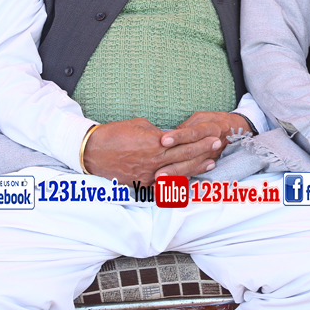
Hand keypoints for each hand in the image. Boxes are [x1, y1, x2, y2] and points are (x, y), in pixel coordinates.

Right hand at [83, 118, 225, 184]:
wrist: (92, 152)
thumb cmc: (114, 134)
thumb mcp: (139, 125)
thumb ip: (158, 132)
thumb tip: (169, 136)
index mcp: (155, 143)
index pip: (184, 141)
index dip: (200, 140)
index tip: (213, 136)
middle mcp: (155, 161)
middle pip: (185, 157)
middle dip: (204, 151)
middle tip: (218, 146)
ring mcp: (149, 175)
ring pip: (178, 173)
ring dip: (196, 168)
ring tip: (210, 164)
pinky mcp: (142, 184)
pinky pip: (164, 184)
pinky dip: (178, 181)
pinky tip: (189, 179)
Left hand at [159, 112, 251, 173]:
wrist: (235, 130)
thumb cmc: (214, 121)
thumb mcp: (201, 117)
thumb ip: (186, 126)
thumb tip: (169, 135)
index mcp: (210, 128)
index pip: (192, 133)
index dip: (178, 137)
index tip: (163, 140)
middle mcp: (211, 144)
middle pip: (191, 155)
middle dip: (174, 165)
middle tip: (158, 173)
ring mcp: (211, 157)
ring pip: (192, 167)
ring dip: (176, 175)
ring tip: (161, 181)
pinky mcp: (209, 164)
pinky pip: (194, 173)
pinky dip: (182, 179)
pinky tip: (170, 185)